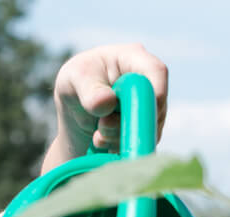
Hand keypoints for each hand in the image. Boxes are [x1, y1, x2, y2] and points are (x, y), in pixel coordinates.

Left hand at [42, 43, 168, 172]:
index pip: (156, 71)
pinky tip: (104, 140)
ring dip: (121, 137)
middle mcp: (148, 80)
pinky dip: (122, 145)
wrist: (75, 108)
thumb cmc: (75, 83)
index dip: (155, 93)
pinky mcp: (149, 124)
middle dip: (129, 122)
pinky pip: (143, 141)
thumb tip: (107, 102)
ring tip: (98, 135)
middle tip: (102, 128)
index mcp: (132, 57)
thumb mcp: (73, 80)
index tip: (139, 115)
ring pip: (150, 128)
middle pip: (156, 105)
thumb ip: (89, 91)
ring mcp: (151, 104)